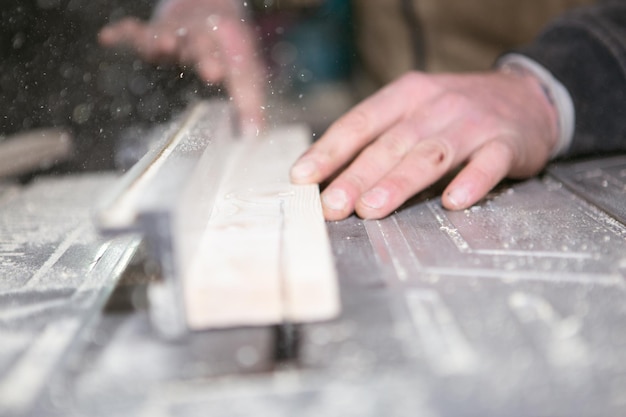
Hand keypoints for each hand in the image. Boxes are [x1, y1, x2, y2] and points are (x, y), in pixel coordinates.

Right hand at [99, 0, 264, 131]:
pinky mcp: (153, 32)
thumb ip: (249, 106)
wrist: (209, 11)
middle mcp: (203, 39)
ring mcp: (177, 34)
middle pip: (202, 45)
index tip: (220, 76)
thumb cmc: (228, 52)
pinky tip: (107, 37)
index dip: (231, 74)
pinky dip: (123, 33)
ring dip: (164, 39)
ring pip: (168, 34)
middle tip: (208, 67)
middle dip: (204, 55)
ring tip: (161, 46)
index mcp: (229, 51)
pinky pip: (135, 31)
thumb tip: (253, 136)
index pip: (233, 64)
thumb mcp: (245, 76)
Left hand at [290, 70, 558, 219]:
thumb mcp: (415, 110)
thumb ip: (379, 138)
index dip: (329, 150)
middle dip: (357, 177)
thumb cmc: (456, 112)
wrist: (528, 96)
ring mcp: (472, 123)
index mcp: (406, 95)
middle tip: (332, 205)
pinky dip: (471, 182)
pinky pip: (488, 163)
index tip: (303, 177)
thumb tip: (330, 176)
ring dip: (399, 183)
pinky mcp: (506, 143)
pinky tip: (452, 202)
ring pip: (430, 155)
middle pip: (390, 144)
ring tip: (371, 209)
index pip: (360, 122)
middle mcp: (436, 106)